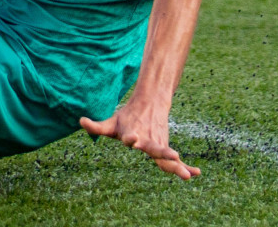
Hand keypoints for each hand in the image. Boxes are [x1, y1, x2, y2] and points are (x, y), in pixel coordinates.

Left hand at [80, 95, 199, 178]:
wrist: (150, 103)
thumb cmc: (127, 117)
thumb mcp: (110, 122)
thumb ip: (96, 126)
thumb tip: (81, 121)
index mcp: (132, 133)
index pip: (131, 137)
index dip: (131, 138)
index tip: (133, 139)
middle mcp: (147, 139)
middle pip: (154, 148)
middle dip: (162, 152)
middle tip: (173, 155)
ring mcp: (158, 143)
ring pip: (167, 157)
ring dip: (177, 165)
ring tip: (187, 174)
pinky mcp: (165, 146)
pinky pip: (176, 161)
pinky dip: (186, 166)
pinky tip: (196, 173)